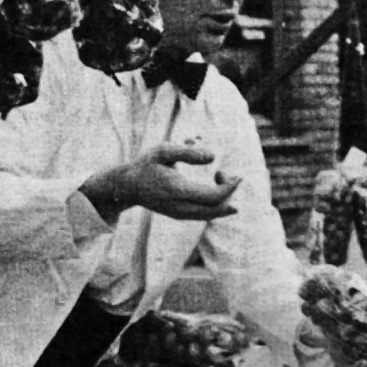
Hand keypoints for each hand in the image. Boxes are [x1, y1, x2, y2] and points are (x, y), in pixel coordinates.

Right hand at [80, 144, 240, 221]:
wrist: (128, 186)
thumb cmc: (146, 164)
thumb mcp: (163, 151)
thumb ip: (187, 152)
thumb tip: (213, 156)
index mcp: (177, 190)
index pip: (213, 197)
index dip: (229, 187)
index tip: (237, 175)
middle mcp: (180, 207)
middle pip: (216, 209)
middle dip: (228, 192)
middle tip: (223, 172)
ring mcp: (179, 214)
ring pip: (211, 215)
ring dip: (223, 199)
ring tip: (220, 176)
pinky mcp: (180, 216)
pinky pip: (204, 215)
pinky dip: (217, 205)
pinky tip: (220, 189)